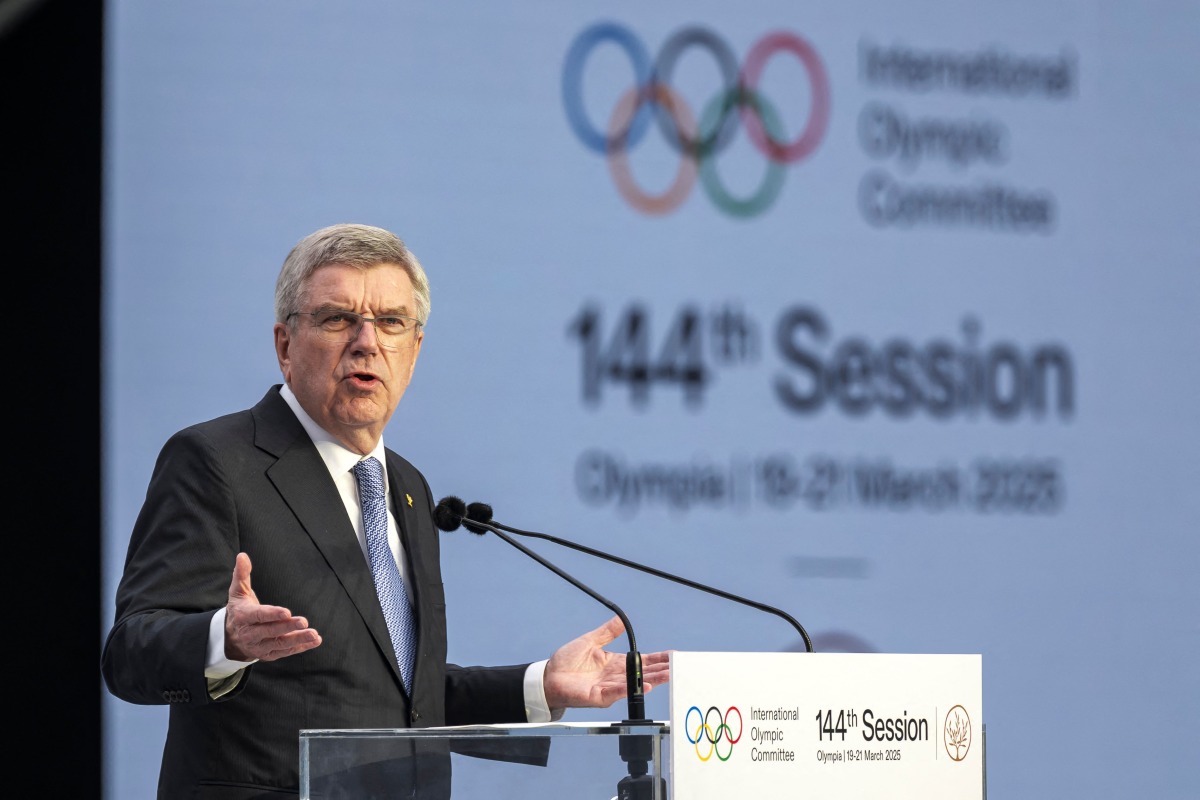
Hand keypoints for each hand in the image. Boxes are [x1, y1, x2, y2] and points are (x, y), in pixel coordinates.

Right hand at [224, 552, 321, 661]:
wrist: (229, 638)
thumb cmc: (239, 609)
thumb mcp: (237, 592)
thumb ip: (241, 574)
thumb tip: (242, 555)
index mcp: (243, 617)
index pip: (258, 616)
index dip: (272, 614)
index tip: (287, 612)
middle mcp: (250, 634)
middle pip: (270, 631)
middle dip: (287, 627)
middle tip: (304, 621)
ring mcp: (259, 646)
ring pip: (279, 644)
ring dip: (297, 640)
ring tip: (314, 635)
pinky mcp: (268, 655)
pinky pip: (285, 652)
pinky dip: (300, 648)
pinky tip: (314, 641)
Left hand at [542, 615, 670, 710]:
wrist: (549, 677)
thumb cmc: (566, 662)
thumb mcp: (589, 641)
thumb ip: (607, 632)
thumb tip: (621, 620)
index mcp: (614, 663)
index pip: (641, 660)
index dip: (657, 658)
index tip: (672, 655)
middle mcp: (615, 677)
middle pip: (643, 673)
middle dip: (661, 670)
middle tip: (678, 667)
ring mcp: (609, 688)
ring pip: (635, 683)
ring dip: (653, 679)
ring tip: (668, 676)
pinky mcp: (600, 697)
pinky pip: (619, 692)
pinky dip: (632, 688)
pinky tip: (646, 685)